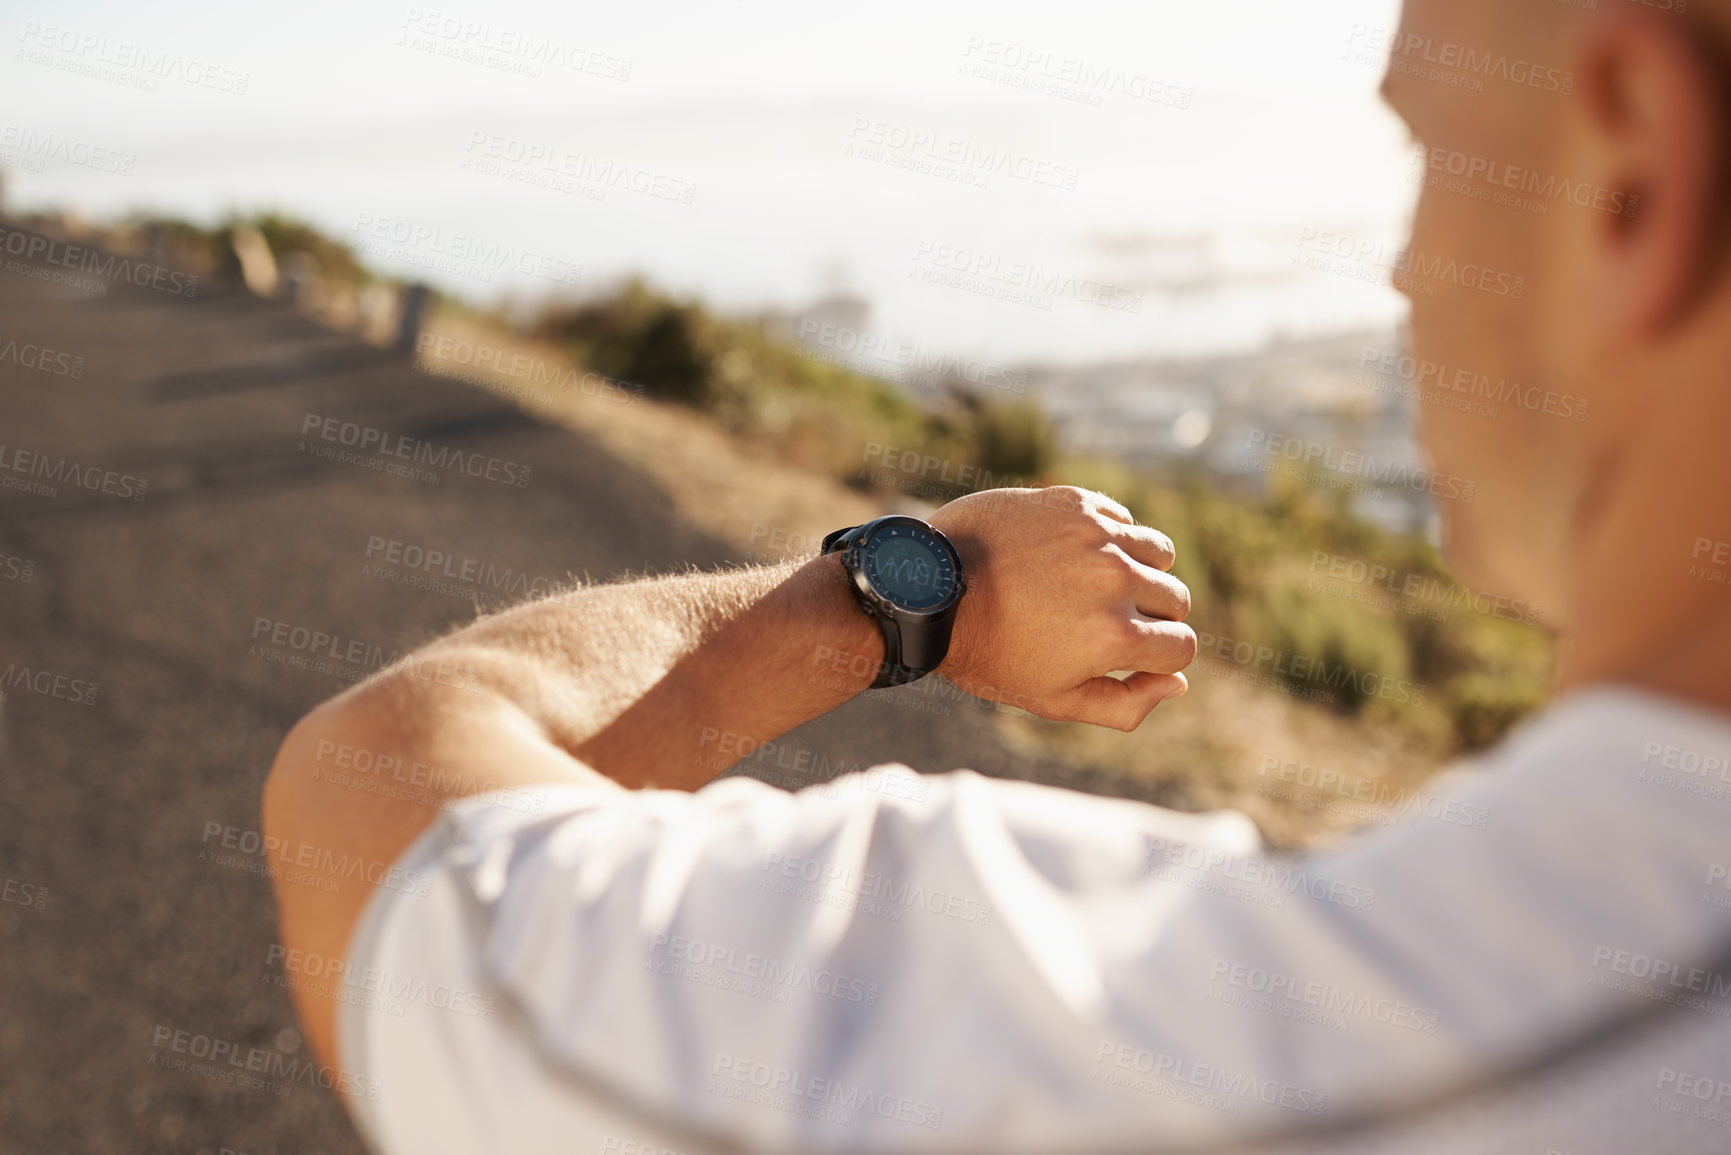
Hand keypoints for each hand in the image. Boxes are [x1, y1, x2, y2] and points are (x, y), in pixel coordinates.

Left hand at [930, 486, 1194, 730]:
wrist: (928, 589)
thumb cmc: (989, 652)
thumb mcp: (1052, 700)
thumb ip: (1125, 705)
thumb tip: (1177, 684)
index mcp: (1115, 638)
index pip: (1182, 648)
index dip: (1158, 658)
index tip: (1127, 654)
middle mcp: (1115, 582)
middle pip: (1176, 599)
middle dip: (1150, 616)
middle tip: (1101, 621)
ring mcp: (1097, 537)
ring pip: (1160, 553)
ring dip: (1139, 571)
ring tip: (1095, 585)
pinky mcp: (1076, 504)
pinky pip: (1123, 519)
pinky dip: (1110, 538)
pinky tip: (1073, 554)